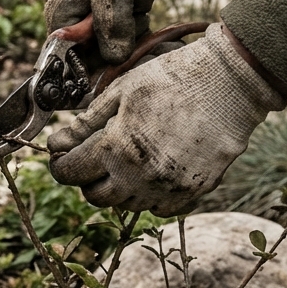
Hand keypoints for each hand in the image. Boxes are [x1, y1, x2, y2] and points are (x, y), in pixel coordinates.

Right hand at [45, 0, 173, 63]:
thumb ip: (111, 21)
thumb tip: (115, 59)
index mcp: (61, 18)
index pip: (68, 62)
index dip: (92, 64)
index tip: (116, 48)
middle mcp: (76, 24)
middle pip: (98, 59)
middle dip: (120, 40)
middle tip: (130, 8)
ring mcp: (98, 21)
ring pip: (119, 49)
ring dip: (134, 26)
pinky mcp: (118, 17)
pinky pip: (131, 36)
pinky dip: (142, 20)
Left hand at [47, 24, 285, 216]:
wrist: (229, 83)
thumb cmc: (171, 79)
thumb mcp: (120, 91)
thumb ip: (86, 122)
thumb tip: (56, 142)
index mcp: (116, 149)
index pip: (70, 173)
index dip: (59, 164)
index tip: (61, 155)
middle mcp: (140, 176)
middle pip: (96, 198)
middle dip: (88, 179)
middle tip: (94, 157)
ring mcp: (169, 187)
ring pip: (128, 205)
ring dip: (119, 187)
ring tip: (126, 159)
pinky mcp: (194, 191)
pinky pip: (160, 208)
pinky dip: (150, 195)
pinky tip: (152, 169)